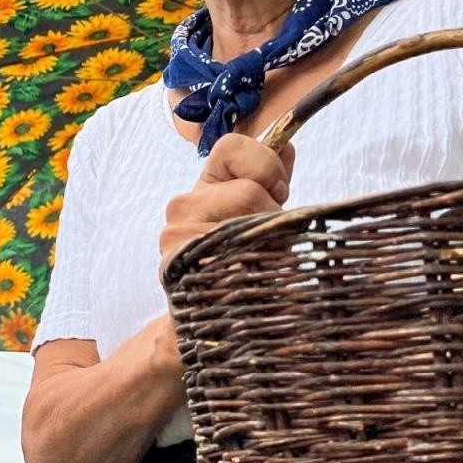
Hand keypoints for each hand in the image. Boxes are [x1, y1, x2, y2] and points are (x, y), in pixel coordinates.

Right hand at [160, 134, 294, 276]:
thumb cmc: (242, 260)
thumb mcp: (259, 214)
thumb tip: (286, 143)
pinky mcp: (177, 270)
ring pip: (245, 226)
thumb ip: (273, 180)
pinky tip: (248, 281)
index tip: (273, 194)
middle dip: (272, 216)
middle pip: (249, 192)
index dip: (265, 167)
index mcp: (203, 185)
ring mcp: (175, 238)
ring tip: (257, 263)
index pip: (232, 146)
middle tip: (266, 242)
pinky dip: (256, 271)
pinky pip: (235, 259)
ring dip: (268, 246)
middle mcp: (181, 206)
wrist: (211, 320)